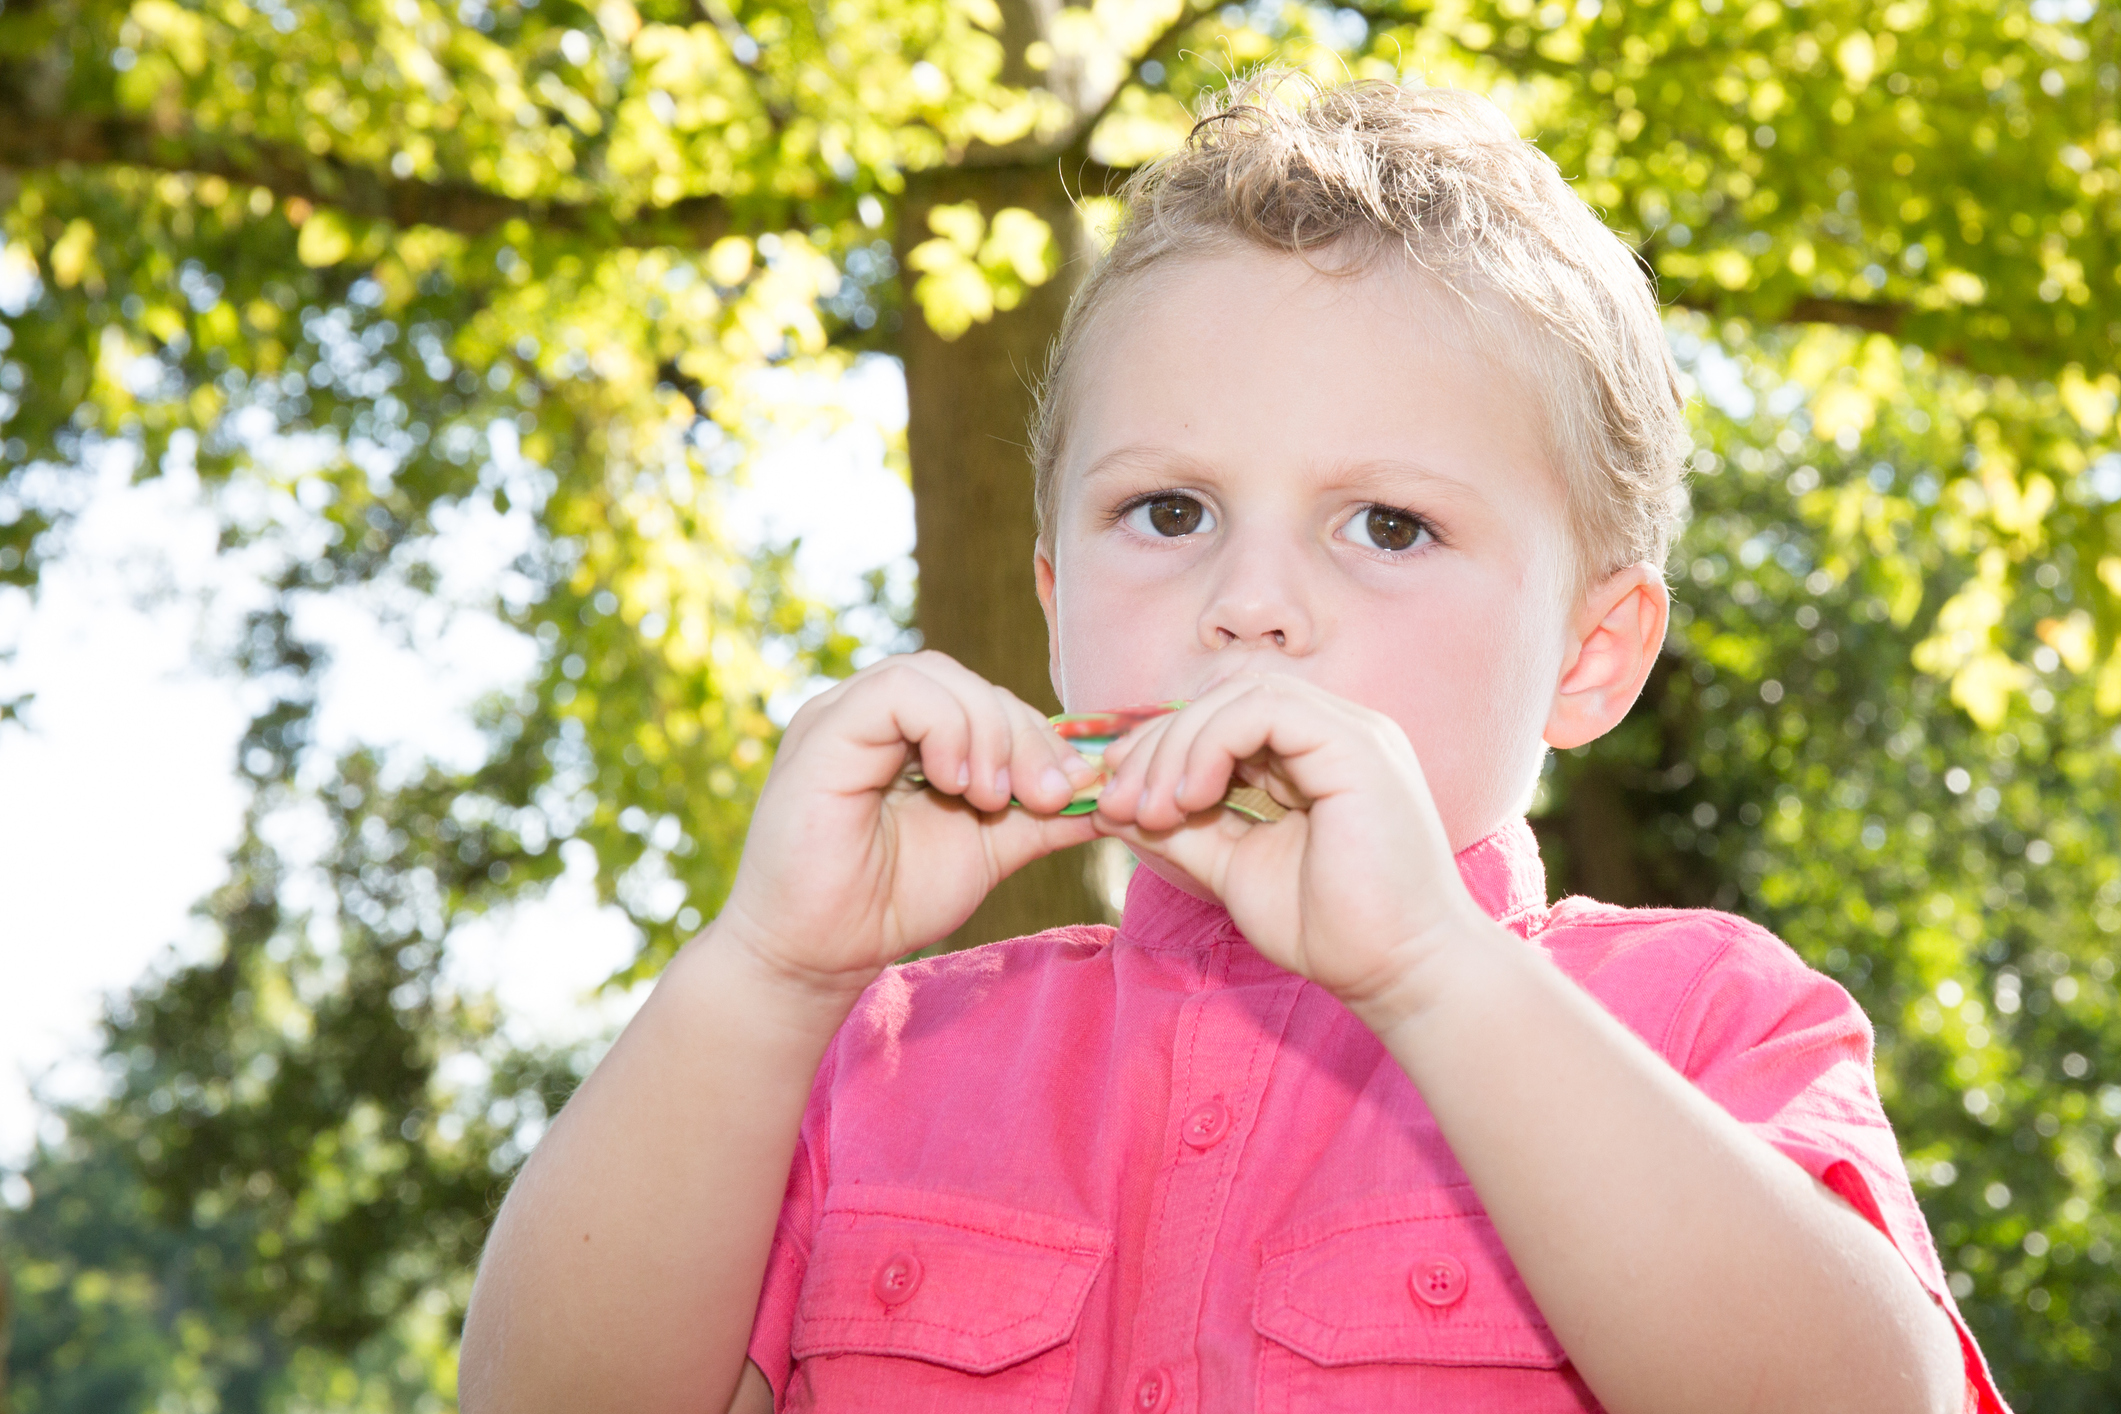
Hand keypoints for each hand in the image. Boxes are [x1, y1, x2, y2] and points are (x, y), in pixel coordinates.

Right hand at [712, 652, 1101, 999]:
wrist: (819, 956)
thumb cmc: (892, 901)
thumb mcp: (991, 848)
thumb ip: (1046, 816)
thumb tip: (1115, 793)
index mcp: (910, 732)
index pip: (988, 698)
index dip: (1039, 736)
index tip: (1072, 793)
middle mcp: (873, 712)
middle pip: (969, 681)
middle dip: (1025, 736)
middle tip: (1050, 795)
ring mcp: (843, 715)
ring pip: (938, 675)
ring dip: (989, 731)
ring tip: (996, 799)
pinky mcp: (823, 732)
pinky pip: (898, 693)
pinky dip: (947, 729)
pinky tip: (960, 785)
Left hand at [1091, 674, 1491, 1029]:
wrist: (1399, 971)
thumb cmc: (1330, 929)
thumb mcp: (1231, 867)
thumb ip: (1180, 829)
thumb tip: (1111, 806)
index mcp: (1312, 756)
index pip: (1222, 718)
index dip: (1161, 746)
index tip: (1114, 795)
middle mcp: (1334, 732)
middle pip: (1223, 699)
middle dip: (1157, 746)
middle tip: (1116, 803)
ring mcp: (1351, 732)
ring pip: (1240, 695)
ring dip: (1178, 746)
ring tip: (1152, 811)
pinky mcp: (1356, 745)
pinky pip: (1264, 710)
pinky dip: (1212, 744)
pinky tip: (1191, 797)